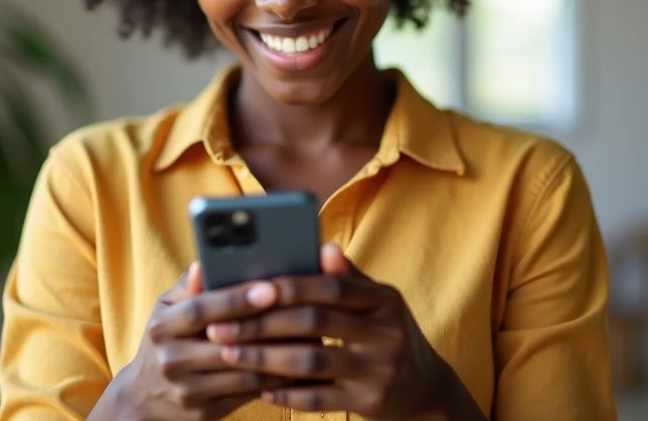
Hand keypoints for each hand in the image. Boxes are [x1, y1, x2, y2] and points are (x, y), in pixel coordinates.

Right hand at [107, 264, 290, 420]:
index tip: (270, 287)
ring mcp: (189, 391)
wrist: (143, 399)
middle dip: (268, 326)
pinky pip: (249, 394)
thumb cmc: (166, 338)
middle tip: (304, 309)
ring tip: (310, 333)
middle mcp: (172, 360)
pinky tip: (298, 361)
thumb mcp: (167, 309)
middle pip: (227, 343)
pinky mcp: (206, 413)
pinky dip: (276, 377)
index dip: (237, 298)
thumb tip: (202, 263)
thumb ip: (188, 287)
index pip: (202, 309)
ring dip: (280, 354)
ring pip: (244, 372)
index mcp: (162, 327)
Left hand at [205, 244, 448, 419]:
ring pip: (313, 362)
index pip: (332, 287)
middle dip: (264, 323)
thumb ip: (347, 275)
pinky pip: (320, 399)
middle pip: (316, 323)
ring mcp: (381, 371)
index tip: (251, 287)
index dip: (292, 286)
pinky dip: (287, 393)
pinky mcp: (371, 403)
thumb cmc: (386, 332)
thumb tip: (322, 245)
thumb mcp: (378, 301)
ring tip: (230, 354)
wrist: (425, 388)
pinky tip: (260, 387)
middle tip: (222, 325)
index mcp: (385, 299)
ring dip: (265, 358)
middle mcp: (388, 333)